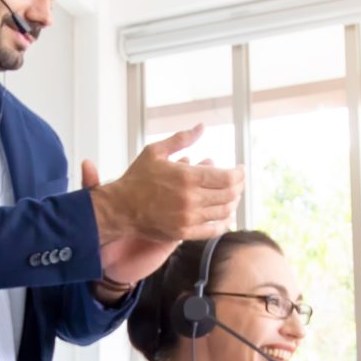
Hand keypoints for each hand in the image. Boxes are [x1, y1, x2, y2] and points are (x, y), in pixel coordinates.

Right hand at [85, 127, 243, 275]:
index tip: (240, 169)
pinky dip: (224, 223)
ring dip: (233, 203)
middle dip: (239, 187)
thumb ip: (181, 139)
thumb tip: (201, 127)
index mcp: (187, 177)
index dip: (239, 174)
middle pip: (229, 194)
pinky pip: (213, 230)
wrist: (119, 208)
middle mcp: (191, 199)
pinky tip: (226, 217)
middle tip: (239, 182)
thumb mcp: (156, 151)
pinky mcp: (183, 233)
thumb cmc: (136, 179)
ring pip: (224, 212)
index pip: (227, 177)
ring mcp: (188, 218)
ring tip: (232, 196)